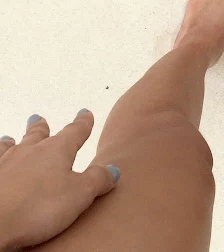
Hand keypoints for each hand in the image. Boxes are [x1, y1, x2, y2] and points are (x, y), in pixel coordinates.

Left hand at [0, 111, 119, 250]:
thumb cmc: (35, 208)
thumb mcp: (79, 195)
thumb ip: (98, 180)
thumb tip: (114, 170)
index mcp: (57, 150)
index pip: (75, 131)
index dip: (82, 123)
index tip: (85, 114)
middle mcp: (30, 151)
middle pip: (37, 134)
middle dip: (41, 127)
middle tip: (39, 119)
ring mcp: (5, 163)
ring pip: (11, 147)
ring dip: (13, 142)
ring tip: (10, 138)